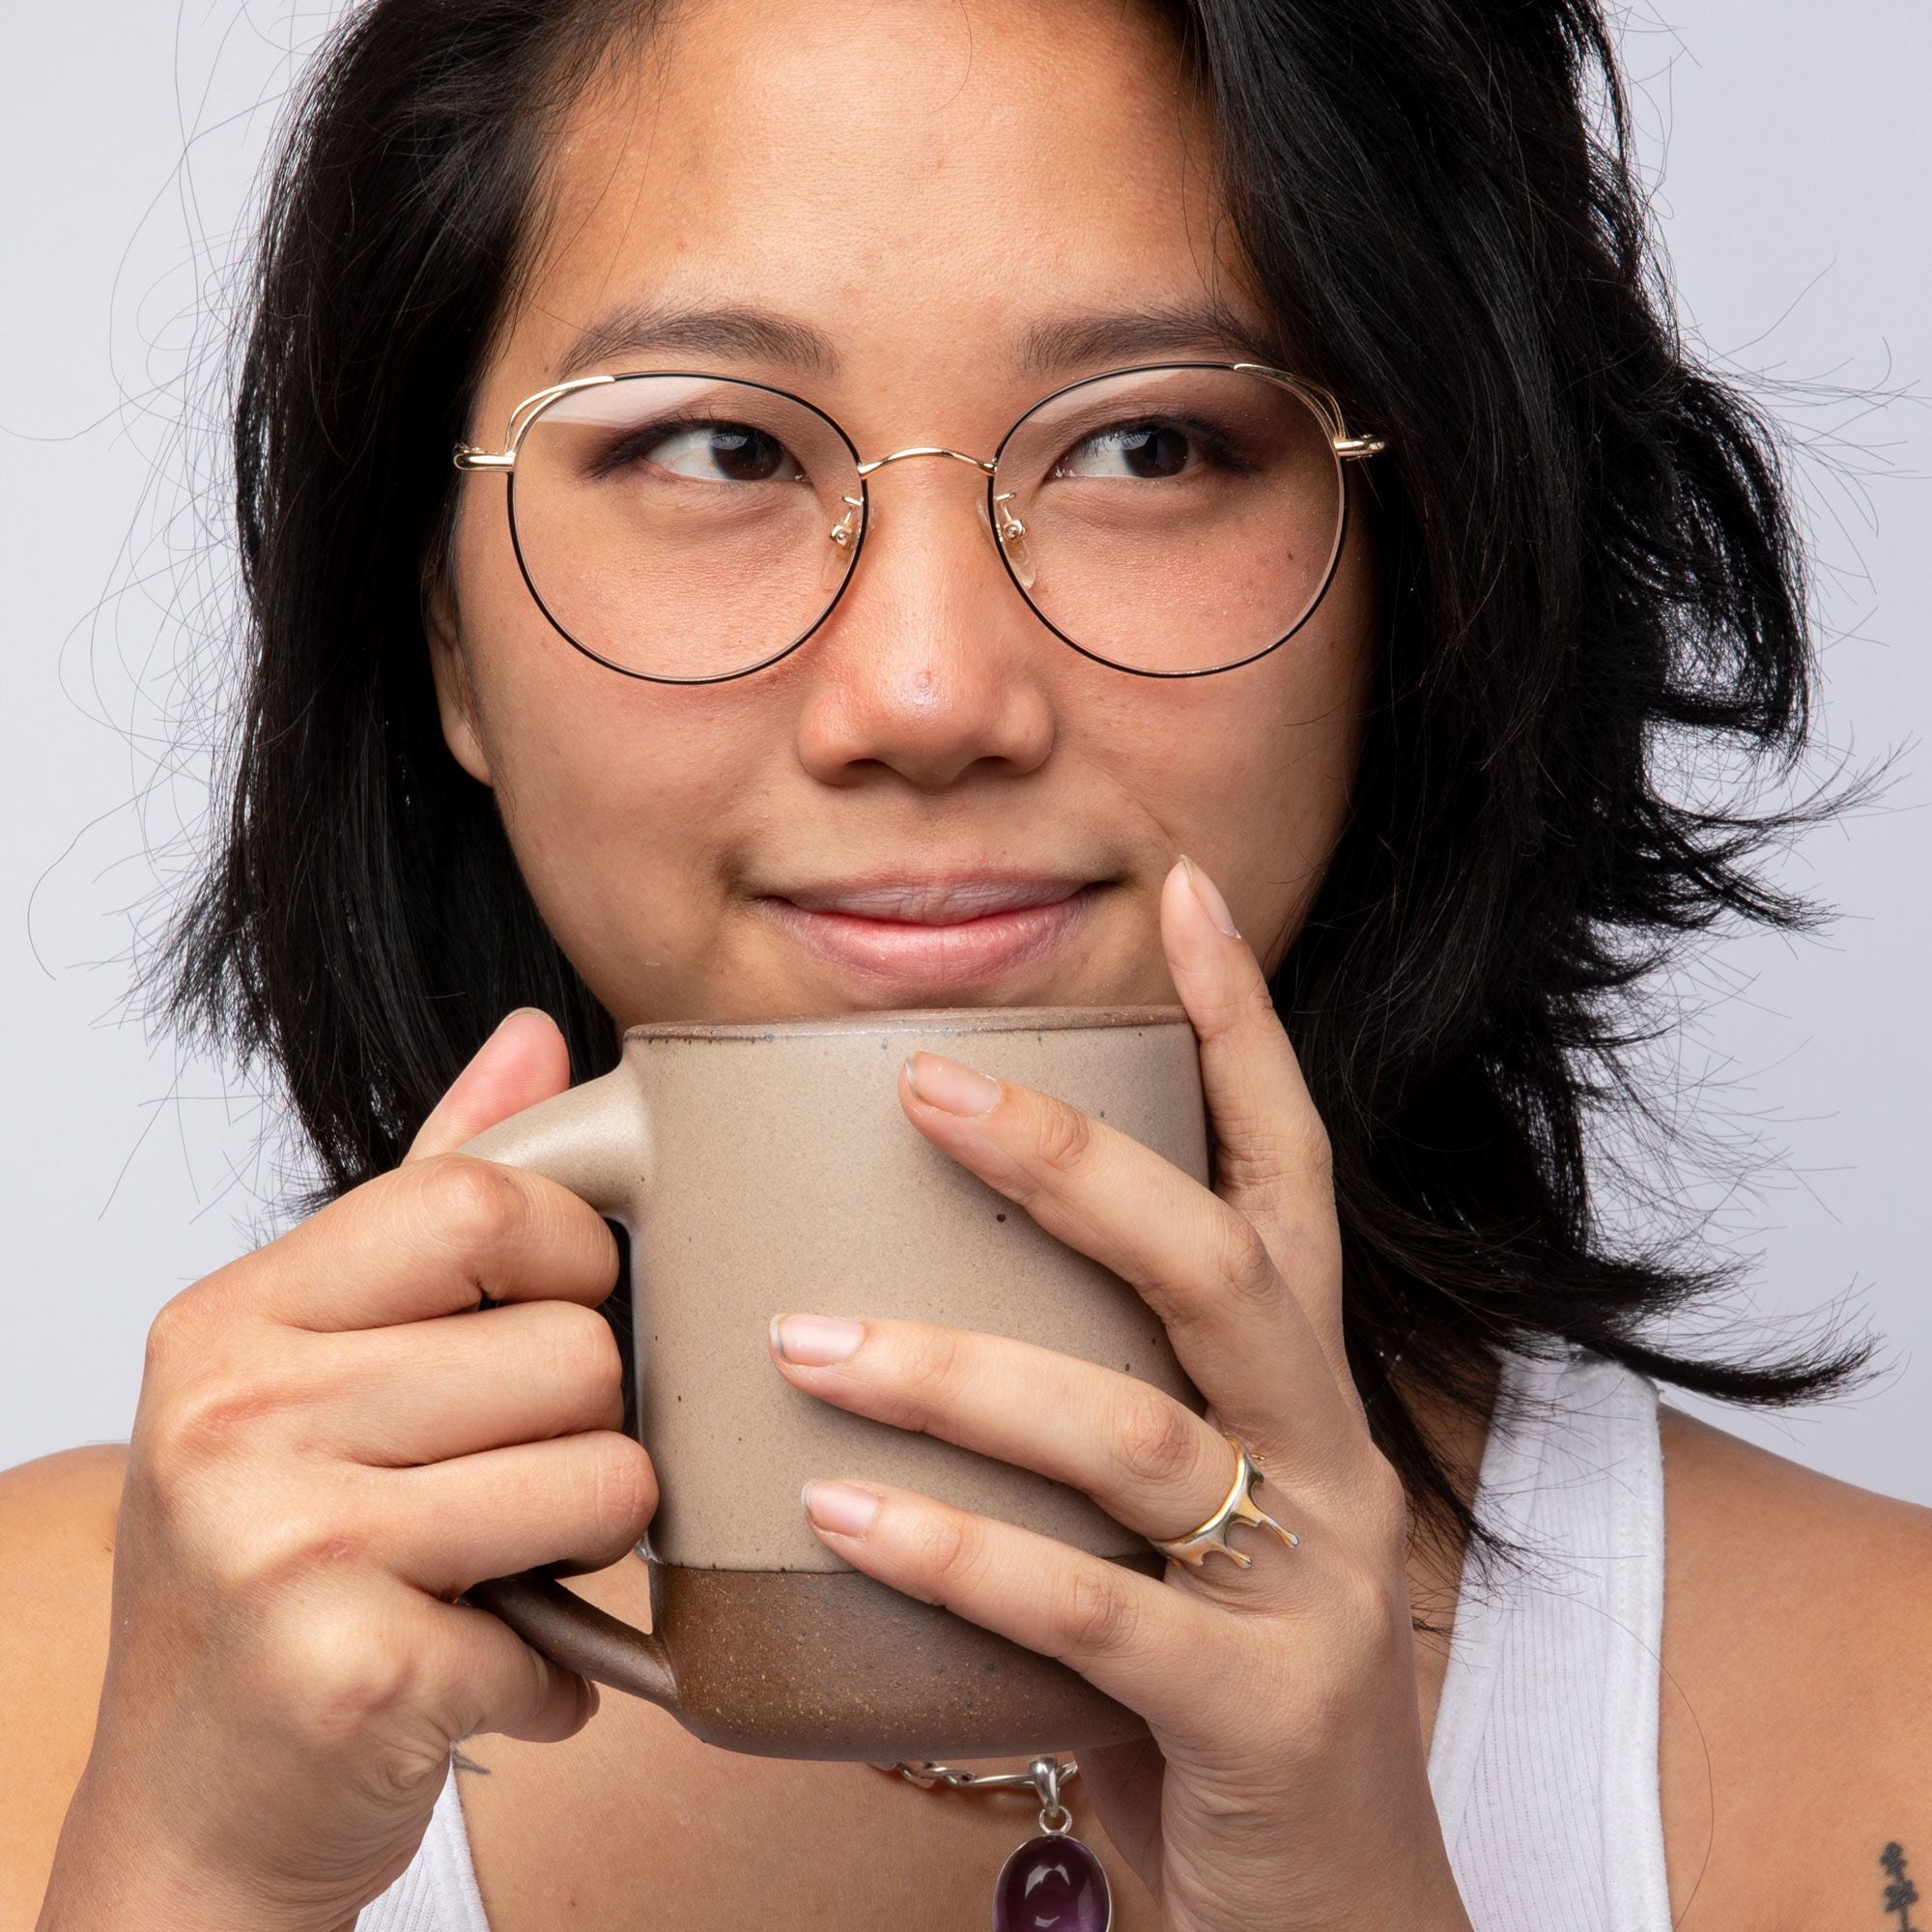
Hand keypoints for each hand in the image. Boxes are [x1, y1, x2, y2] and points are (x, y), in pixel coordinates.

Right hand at [52, 1011, 654, 1931]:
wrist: (192, 1814)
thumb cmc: (278, 1565)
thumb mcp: (322, 1360)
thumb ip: (432, 1196)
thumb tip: (535, 1035)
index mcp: (237, 1314)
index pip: (482, 1198)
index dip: (576, 1258)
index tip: (561, 1318)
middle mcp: (235, 1411)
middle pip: (577, 1348)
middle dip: (590, 1430)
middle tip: (508, 1487)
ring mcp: (280, 1543)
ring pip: (608, 1477)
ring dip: (591, 1548)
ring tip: (502, 1570)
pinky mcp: (347, 1671)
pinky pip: (572, 1630)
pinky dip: (557, 1671)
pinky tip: (472, 1666)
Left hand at [765, 857, 1472, 1931]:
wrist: (1323, 1910)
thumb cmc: (1204, 1670)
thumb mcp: (1161, 1509)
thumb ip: (1066, 1397)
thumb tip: (872, 1284)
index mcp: (1301, 1381)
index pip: (1288, 1167)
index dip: (1243, 1028)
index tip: (1182, 893)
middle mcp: (1327, 1449)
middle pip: (1217, 1260)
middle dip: (1069, 1160)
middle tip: (914, 1084)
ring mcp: (1308, 1580)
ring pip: (1136, 1430)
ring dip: (958, 1370)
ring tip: (801, 1335)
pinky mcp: (1258, 1708)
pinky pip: (1091, 1608)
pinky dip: (958, 1549)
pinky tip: (837, 1511)